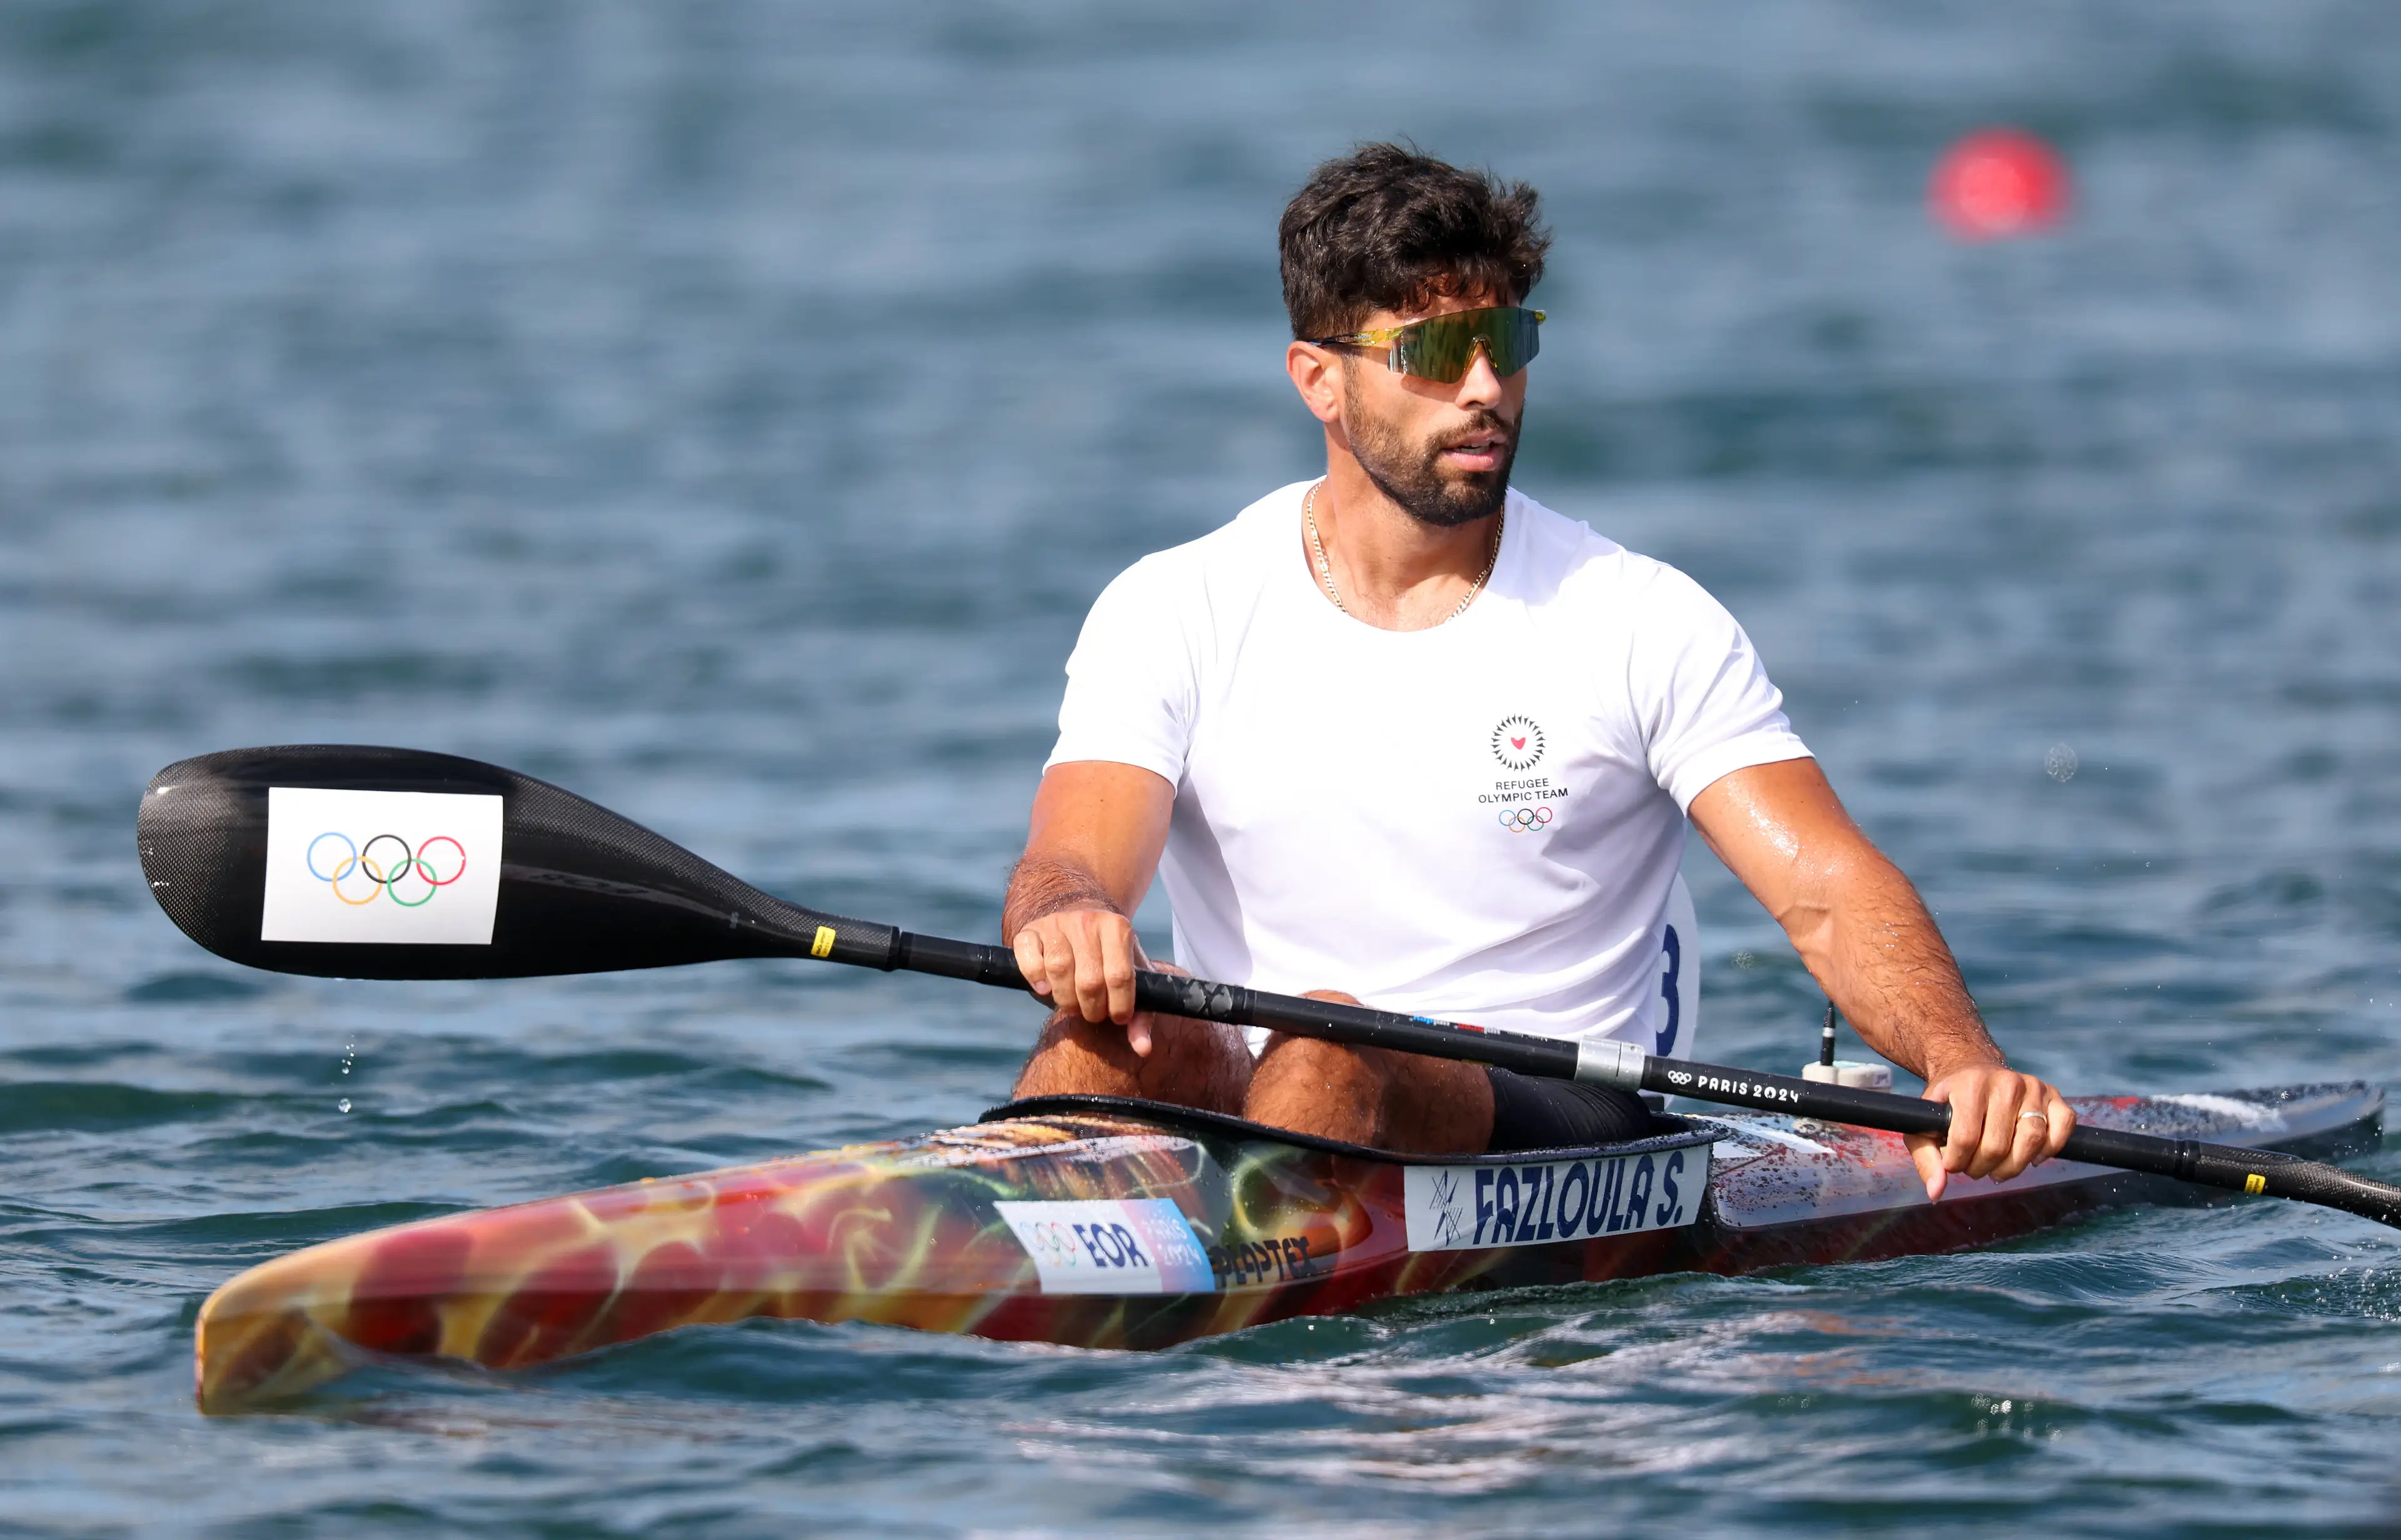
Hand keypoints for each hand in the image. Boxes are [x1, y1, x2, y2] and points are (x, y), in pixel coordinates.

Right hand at [1010, 906, 1161, 1054]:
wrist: (1080, 918)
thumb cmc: (1110, 956)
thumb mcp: (1132, 976)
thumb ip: (1141, 1013)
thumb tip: (1143, 1049)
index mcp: (1118, 928)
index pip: (1120, 977)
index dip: (1119, 1006)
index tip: (1117, 1018)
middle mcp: (1088, 921)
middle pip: (1089, 980)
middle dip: (1091, 1009)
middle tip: (1092, 1014)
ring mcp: (1057, 923)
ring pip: (1058, 969)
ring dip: (1065, 999)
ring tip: (1072, 1005)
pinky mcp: (1031, 930)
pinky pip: (1028, 956)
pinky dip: (1034, 977)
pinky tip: (1045, 989)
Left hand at [1905, 1060, 2074, 1200]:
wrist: (1970, 1069)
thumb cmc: (1948, 1103)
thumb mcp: (1926, 1124)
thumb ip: (1925, 1158)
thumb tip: (1936, 1192)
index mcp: (1970, 1084)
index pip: (1965, 1138)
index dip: (1957, 1162)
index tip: (1952, 1164)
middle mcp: (2005, 1082)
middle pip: (1998, 1146)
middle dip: (1982, 1168)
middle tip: (1974, 1167)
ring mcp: (2033, 1086)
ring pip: (2033, 1141)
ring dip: (2014, 1167)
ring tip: (1998, 1169)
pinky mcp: (2054, 1095)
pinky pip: (2063, 1127)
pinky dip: (2049, 1150)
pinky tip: (2031, 1156)